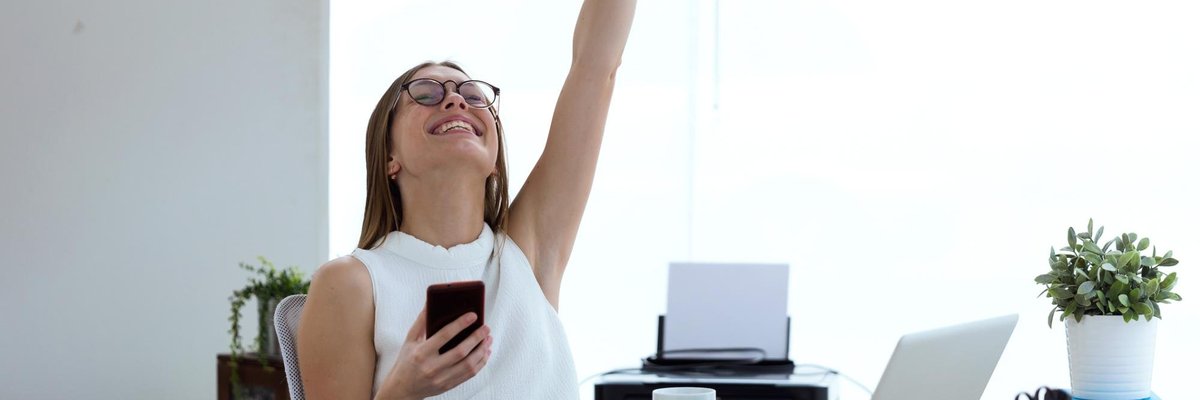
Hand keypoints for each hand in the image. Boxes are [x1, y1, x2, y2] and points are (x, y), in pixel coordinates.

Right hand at [374, 307, 492, 399]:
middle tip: (486, 327)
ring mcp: (441, 378)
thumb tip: (431, 302)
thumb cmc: (406, 362)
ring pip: (468, 364)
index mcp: (421, 353)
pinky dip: (481, 362)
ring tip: (488, 338)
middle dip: (476, 337)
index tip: (473, 315)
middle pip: (460, 351)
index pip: (444, 336)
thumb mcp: (410, 340)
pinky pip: (469, 374)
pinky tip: (485, 352)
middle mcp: (432, 367)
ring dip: (482, 350)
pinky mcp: (449, 385)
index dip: (460, 324)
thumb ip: (421, 321)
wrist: (402, 389)